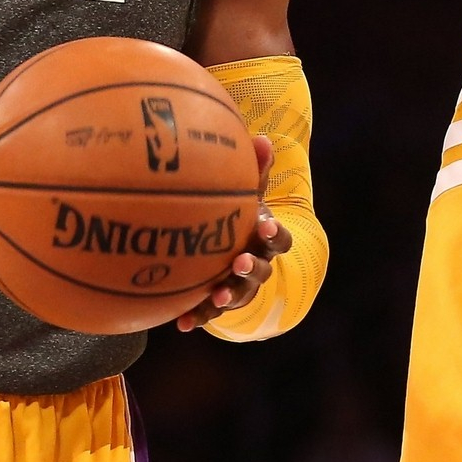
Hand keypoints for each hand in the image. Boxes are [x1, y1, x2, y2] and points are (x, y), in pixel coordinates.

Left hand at [175, 136, 291, 331]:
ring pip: (239, 295)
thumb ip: (255, 171)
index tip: (266, 225)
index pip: (280, 240)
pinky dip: (198, 316)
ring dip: (229, 296)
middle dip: (252, 267)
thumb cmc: (240, 216)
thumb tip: (262, 138)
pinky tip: (181, 323)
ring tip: (217, 295)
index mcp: (265, 240)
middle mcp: (257, 265)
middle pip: (262, 270)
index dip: (275, 234)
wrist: (233, 251)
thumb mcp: (248, 195)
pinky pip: (208, 310)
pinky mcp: (217, 301)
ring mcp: (239, 286)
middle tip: (240, 262)